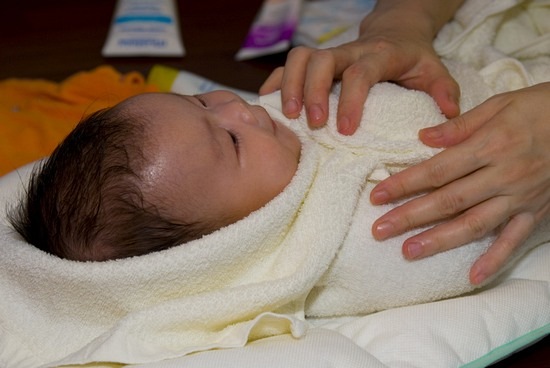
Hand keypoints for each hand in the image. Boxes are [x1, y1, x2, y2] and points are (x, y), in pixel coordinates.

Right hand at [260, 26, 459, 134]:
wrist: (396, 31)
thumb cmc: (414, 57)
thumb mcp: (435, 70)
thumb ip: (444, 90)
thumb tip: (450, 114)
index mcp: (380, 55)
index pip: (361, 73)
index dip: (351, 100)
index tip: (347, 130)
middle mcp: (351, 51)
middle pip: (321, 59)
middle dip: (313, 91)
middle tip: (314, 124)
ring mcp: (331, 54)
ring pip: (300, 57)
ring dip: (290, 85)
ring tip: (289, 116)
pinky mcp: (317, 60)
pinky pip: (289, 65)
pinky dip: (276, 81)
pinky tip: (268, 103)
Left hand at [370, 82, 549, 283]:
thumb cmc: (541, 108)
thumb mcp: (500, 105)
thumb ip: (460, 125)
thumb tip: (422, 137)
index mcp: (490, 146)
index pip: (438, 170)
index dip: (405, 184)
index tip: (377, 196)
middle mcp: (503, 175)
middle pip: (449, 200)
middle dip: (411, 216)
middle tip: (380, 230)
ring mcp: (520, 197)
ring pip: (474, 224)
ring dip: (440, 241)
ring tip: (409, 252)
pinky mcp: (536, 212)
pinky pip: (514, 241)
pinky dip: (494, 261)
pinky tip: (472, 278)